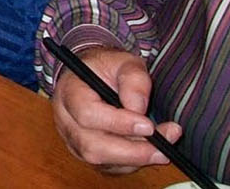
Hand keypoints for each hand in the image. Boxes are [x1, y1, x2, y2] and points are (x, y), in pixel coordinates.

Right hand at [51, 47, 178, 172]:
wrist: (93, 75)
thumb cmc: (106, 67)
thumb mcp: (123, 61)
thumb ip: (134, 79)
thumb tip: (138, 108)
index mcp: (69, 92)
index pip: (86, 113)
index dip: (118, 123)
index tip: (148, 125)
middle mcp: (65, 119)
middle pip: (91, 146)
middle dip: (131, 151)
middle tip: (163, 147)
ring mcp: (73, 139)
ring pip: (100, 161)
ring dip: (134, 159)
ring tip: (162, 150)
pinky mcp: (86, 153)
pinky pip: (108, 167)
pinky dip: (131, 163)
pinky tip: (148, 151)